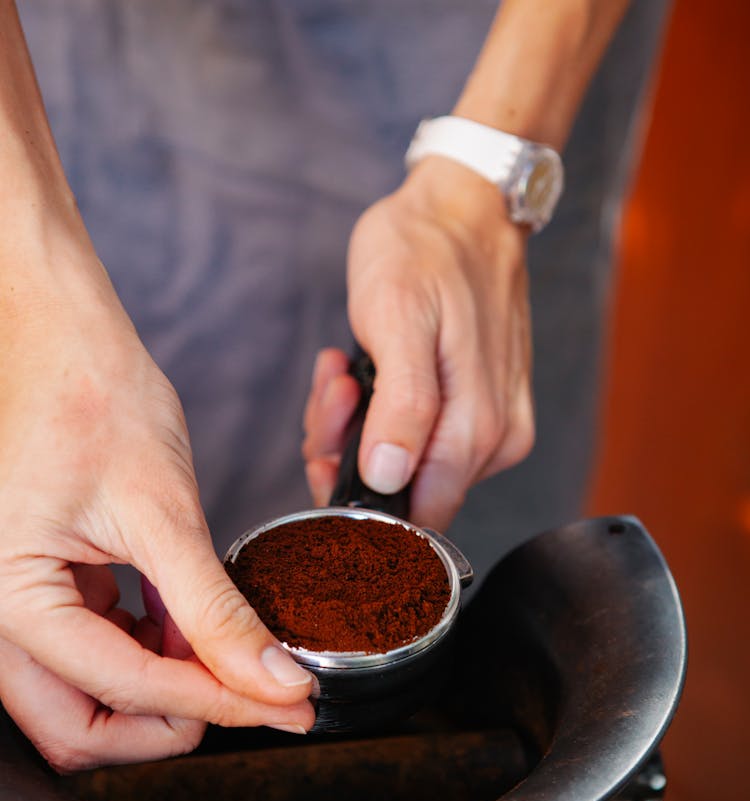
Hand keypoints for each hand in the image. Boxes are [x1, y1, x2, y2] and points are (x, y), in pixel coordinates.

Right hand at [0, 238, 314, 770]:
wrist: (59, 334)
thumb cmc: (88, 393)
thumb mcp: (160, 510)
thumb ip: (215, 609)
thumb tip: (275, 682)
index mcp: (11, 595)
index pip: (125, 688)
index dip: (217, 703)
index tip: (289, 705)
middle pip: (77, 728)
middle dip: (167, 727)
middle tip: (248, 699)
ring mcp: (16, 603)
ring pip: (81, 700)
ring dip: (156, 694)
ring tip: (222, 652)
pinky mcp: (42, 587)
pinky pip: (88, 652)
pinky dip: (144, 654)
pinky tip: (187, 622)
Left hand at [303, 157, 534, 529]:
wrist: (464, 205)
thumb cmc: (427, 250)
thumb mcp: (397, 319)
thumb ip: (401, 406)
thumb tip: (390, 478)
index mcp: (478, 429)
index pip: (418, 515)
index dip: (360, 499)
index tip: (325, 451)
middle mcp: (495, 439)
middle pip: (408, 492)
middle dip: (351, 453)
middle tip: (332, 393)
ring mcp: (491, 423)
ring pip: (407, 465)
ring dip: (358, 427)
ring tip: (342, 372)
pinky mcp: (478, 406)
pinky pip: (419, 435)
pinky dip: (379, 411)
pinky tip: (361, 371)